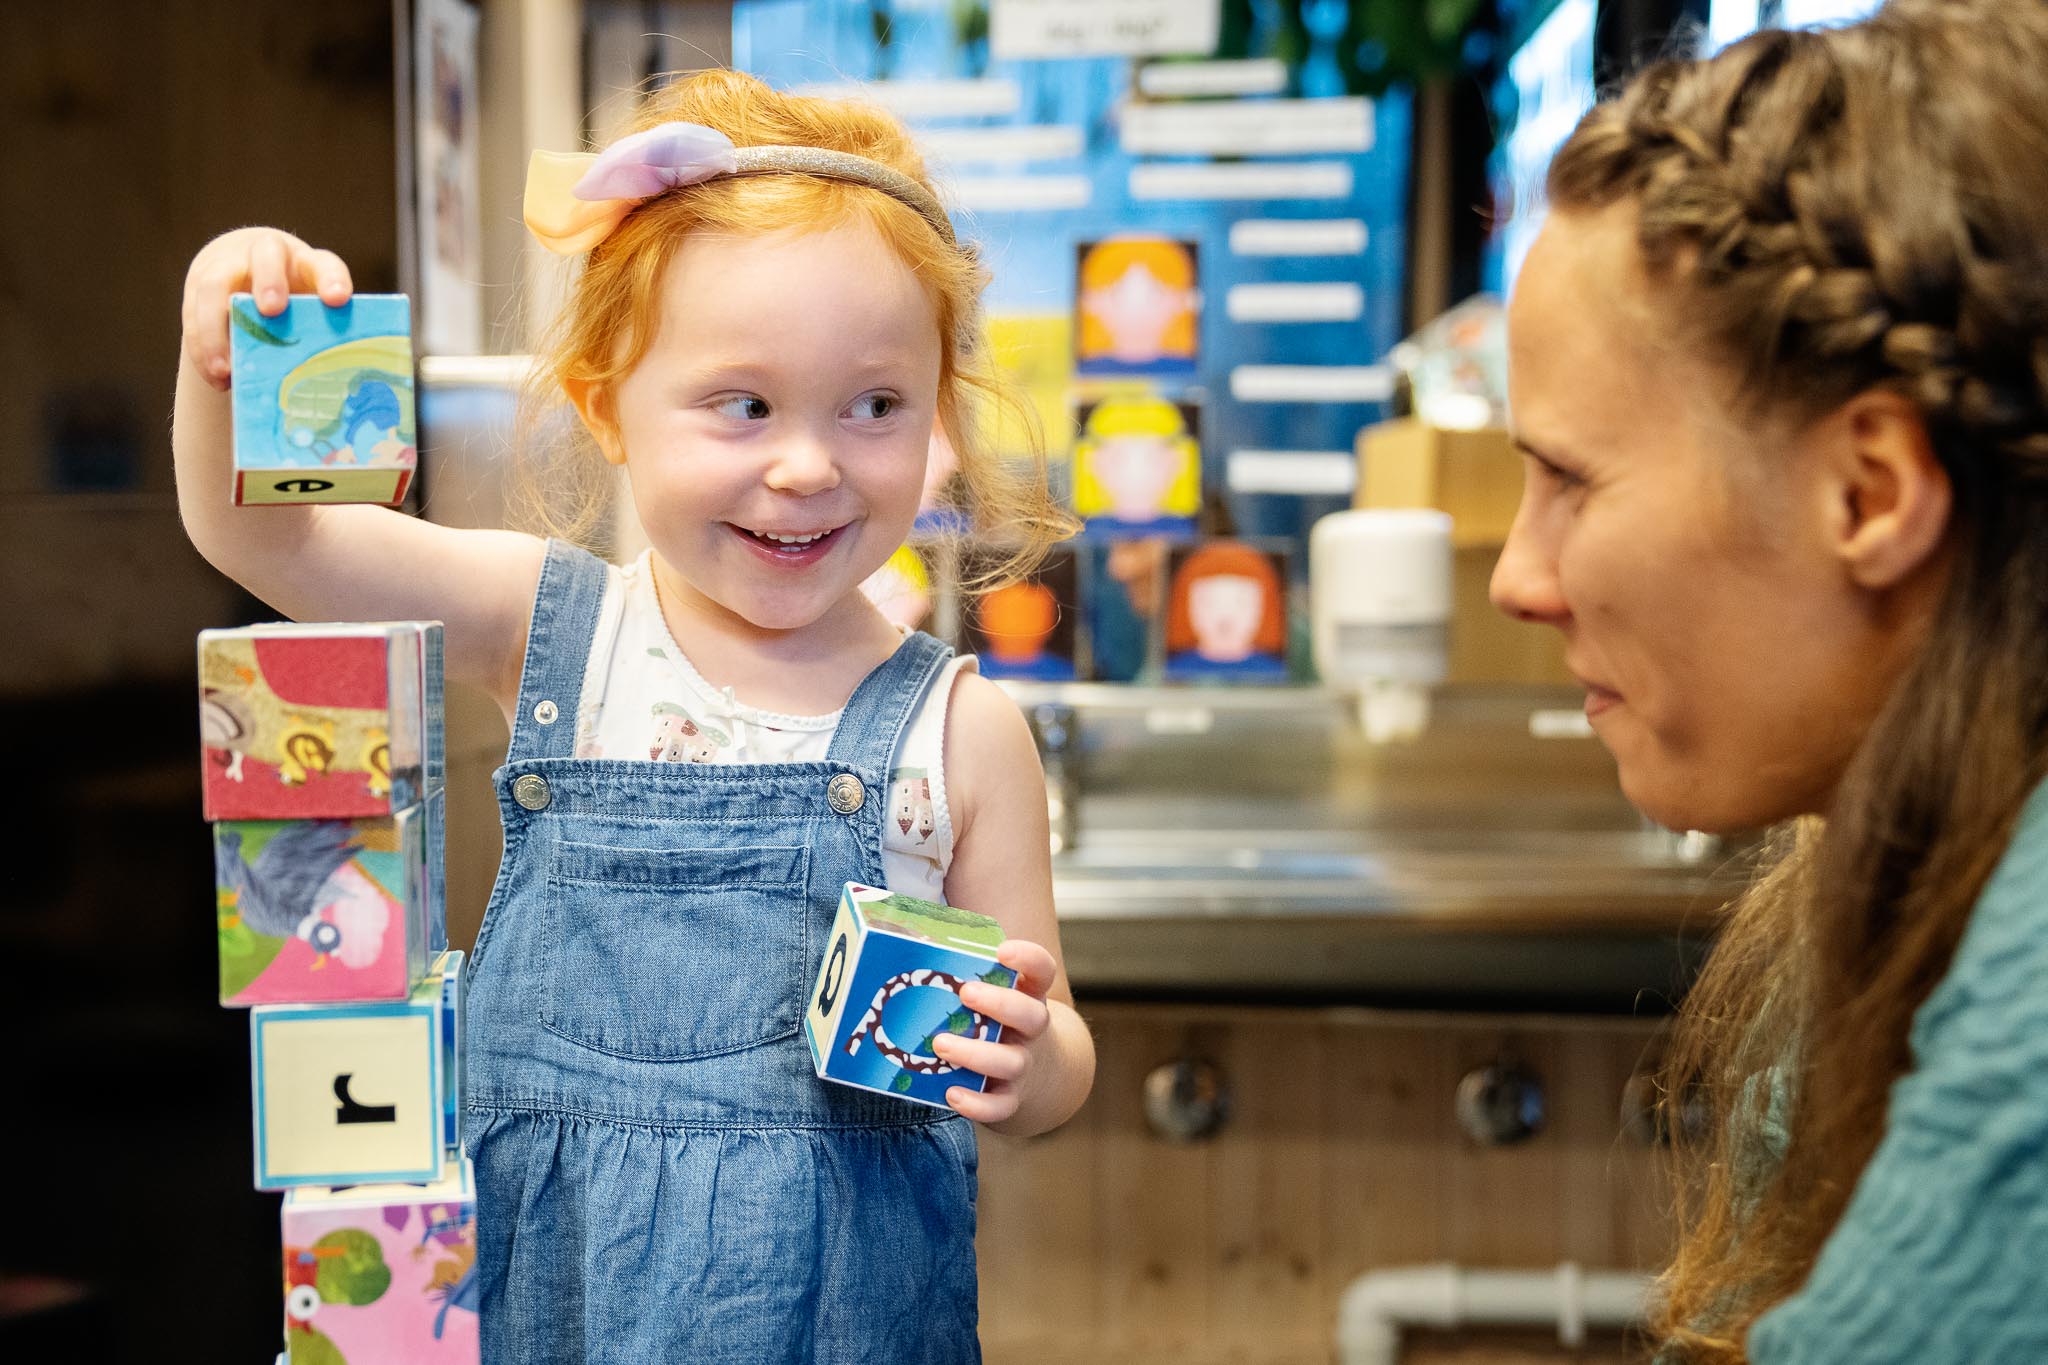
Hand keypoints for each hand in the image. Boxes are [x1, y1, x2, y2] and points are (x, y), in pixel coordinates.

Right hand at [181, 227, 354, 391]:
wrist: (245, 265)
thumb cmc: (293, 302)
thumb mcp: (312, 310)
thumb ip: (320, 333)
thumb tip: (327, 382)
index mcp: (306, 263)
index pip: (325, 265)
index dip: (332, 280)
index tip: (337, 299)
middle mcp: (267, 254)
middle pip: (267, 257)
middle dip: (270, 282)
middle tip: (273, 310)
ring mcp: (229, 265)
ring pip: (215, 286)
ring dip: (217, 330)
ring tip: (224, 370)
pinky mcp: (199, 284)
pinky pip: (193, 313)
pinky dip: (202, 349)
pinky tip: (217, 378)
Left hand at [932, 938, 1058, 1125]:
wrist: (1038, 1076)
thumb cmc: (998, 1022)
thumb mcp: (995, 995)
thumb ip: (962, 970)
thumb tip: (911, 938)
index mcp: (1029, 995)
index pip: (1042, 970)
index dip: (1028, 958)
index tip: (1003, 951)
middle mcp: (1032, 1031)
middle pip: (1031, 1015)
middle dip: (1000, 1004)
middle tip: (966, 992)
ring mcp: (1024, 1065)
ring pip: (1011, 1062)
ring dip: (976, 1054)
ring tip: (940, 1045)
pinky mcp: (1011, 1098)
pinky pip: (1000, 1106)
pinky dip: (978, 1104)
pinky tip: (952, 1094)